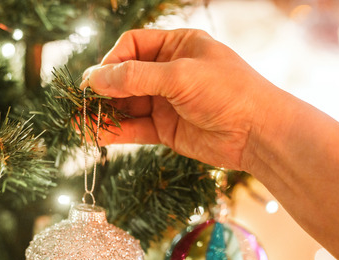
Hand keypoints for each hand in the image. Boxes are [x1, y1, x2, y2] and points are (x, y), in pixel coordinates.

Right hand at [82, 28, 285, 169]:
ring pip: (127, 105)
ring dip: (103, 113)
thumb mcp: (179, 76)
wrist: (259, 133)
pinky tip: (95, 135)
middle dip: (102, 90)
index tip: (95, 80)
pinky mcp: (167, 129)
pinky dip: (115, 132)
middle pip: (125, 76)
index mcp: (178, 46)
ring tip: (78, 122)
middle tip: (80, 103)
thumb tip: (93, 78)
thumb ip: (135, 78)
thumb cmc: (228, 92)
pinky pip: (135, 128)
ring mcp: (167, 101)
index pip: (132, 46)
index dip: (111, 61)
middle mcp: (170, 71)